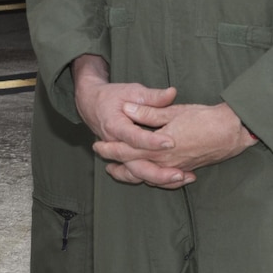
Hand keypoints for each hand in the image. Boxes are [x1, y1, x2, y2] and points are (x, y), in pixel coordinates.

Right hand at [71, 55, 183, 185]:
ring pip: (136, 174)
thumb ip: (152, 96)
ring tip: (182, 178)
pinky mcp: (123, 159)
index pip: (133, 137)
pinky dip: (154, 180)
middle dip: (158, 172)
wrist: (91, 104)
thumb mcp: (131, 91)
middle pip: (134, 165)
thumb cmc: (112, 96)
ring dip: (159, 180)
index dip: (152, 141)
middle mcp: (114, 145)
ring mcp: (117, 155)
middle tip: (180, 173)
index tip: (171, 142)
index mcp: (114, 125)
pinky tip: (174, 181)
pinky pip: (137, 175)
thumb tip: (172, 93)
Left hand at [95, 101, 254, 187]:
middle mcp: (167, 161)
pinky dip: (150, 179)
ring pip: (148, 176)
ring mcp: (177, 168)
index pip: (129, 150)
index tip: (98, 145)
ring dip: (131, 174)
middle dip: (117, 164)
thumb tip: (128, 108)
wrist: (232, 131)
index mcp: (161, 146)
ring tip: (116, 170)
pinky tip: (146, 175)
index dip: (112, 149)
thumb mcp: (173, 111)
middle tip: (102, 158)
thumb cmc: (203, 118)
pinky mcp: (186, 169)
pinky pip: (163, 180)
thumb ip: (149, 111)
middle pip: (135, 166)